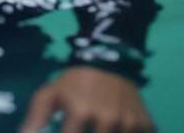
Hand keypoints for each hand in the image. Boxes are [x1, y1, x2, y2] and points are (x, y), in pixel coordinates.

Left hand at [20, 66, 153, 132]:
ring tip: (100, 126)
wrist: (108, 58)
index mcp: (80, 111)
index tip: (67, 131)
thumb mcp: (52, 93)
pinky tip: (120, 129)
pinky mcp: (146, 123)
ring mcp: (128, 122)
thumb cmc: (75, 82)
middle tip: (86, 127)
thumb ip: (37, 117)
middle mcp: (106, 118)